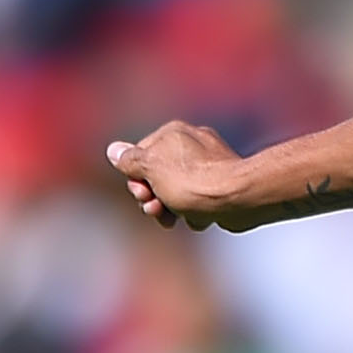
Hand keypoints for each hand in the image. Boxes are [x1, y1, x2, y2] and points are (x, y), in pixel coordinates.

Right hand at [107, 120, 244, 227]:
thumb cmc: (193, 182)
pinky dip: (195, 212)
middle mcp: (192, 144)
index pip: (140, 156)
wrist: (239, 199)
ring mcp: (208, 165)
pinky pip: (198, 201)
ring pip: (176, 192)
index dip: (136, 179)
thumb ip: (130, 161)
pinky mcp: (222, 186)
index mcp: (173, 133)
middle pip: (158, 175)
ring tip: (172, 219)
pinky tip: (200, 218)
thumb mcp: (151, 169)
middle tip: (154, 208)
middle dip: (152, 197)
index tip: (141, 193)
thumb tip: (113, 151)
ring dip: (170, 209)